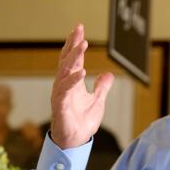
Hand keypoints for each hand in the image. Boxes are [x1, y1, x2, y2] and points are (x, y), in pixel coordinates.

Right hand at [50, 24, 113, 148]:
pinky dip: (73, 80)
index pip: (73, 59)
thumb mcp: (97, 101)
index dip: (75, 44)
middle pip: (67, 60)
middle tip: (78, 29)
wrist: (76, 140)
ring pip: (65, 71)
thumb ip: (102, 87)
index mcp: (72, 82)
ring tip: (82, 44)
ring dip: (73, 57)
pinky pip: (65, 90)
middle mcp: (64, 85)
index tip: (79, 29)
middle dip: (73, 44)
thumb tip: (108, 74)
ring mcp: (61, 94)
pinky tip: (81, 71)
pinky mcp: (61, 105)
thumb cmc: (83, 121)